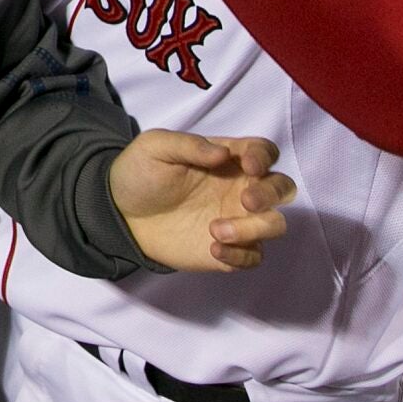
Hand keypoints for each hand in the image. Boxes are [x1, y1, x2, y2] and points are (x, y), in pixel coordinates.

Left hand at [109, 131, 296, 270]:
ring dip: (254, 228)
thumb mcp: (155, 147)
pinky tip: (213, 249)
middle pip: (283, 187)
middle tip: (245, 201)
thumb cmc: (139, 173)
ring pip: (274, 224)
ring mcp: (237, 220)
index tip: (248, 165)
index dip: (264, 156)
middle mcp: (240, 188)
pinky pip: (254, 256)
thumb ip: (189, 144)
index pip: (264, 152)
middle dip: (272, 193)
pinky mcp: (229, 250)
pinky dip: (241, 255)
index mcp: (228, 159)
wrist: (119, 214)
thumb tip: (223, 152)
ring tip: (215, 230)